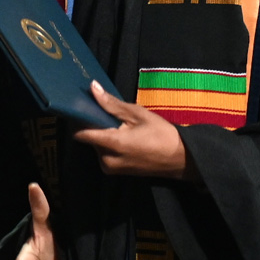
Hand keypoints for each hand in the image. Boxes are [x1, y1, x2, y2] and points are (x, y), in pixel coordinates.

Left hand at [72, 81, 190, 179]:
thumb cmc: (161, 134)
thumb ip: (112, 104)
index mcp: (112, 145)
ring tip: (120, 126)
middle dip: (94, 125)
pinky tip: (122, 136)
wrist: (180, 159)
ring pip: (96, 145)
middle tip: (108, 113)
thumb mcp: (138, 114)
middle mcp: (106, 160)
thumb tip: (92, 88)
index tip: (81, 107)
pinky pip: (104, 153)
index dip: (78, 119)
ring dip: (102, 134)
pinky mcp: (114, 171)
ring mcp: (110, 168)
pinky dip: (108, 143)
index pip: (80, 134)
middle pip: (89, 138)